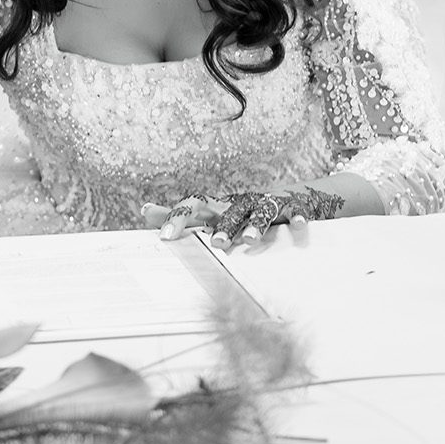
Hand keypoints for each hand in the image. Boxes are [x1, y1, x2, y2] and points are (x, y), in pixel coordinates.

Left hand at [144, 187, 342, 248]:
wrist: (288, 200)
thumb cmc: (242, 213)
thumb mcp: (212, 215)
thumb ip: (181, 216)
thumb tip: (145, 212)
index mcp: (219, 207)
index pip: (194, 207)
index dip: (179, 218)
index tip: (164, 237)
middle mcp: (241, 203)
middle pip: (228, 211)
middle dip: (222, 226)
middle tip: (215, 244)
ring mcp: (267, 204)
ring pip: (261, 212)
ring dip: (255, 225)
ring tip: (250, 241)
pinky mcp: (293, 208)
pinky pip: (295, 212)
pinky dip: (297, 218)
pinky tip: (299, 228)